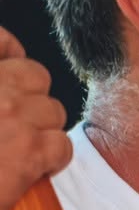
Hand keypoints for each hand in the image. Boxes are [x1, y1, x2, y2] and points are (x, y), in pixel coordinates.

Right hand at [0, 29, 69, 209]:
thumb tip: (9, 59)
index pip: (0, 40)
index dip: (10, 51)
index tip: (11, 64)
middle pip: (35, 75)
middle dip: (31, 97)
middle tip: (14, 120)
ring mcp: (10, 114)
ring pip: (53, 111)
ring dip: (41, 130)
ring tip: (16, 148)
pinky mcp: (28, 150)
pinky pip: (62, 144)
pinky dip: (52, 159)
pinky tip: (31, 169)